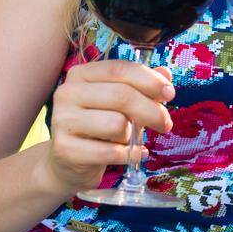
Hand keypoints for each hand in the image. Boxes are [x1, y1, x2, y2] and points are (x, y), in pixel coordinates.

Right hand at [46, 58, 173, 194]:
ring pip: (117, 124)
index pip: (120, 69)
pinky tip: (134, 155)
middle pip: (122, 96)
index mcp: (80, 74)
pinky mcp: (64, 149)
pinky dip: (130, 155)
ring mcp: (62, 121)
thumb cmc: (100, 127)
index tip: (170, 94)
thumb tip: (166, 73)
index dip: (150, 80)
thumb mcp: (121, 103)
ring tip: (129, 140)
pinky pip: (111, 152)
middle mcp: (67, 93)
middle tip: (166, 124)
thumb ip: (142, 86)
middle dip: (152, 111)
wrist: (68, 162)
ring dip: (132, 135)